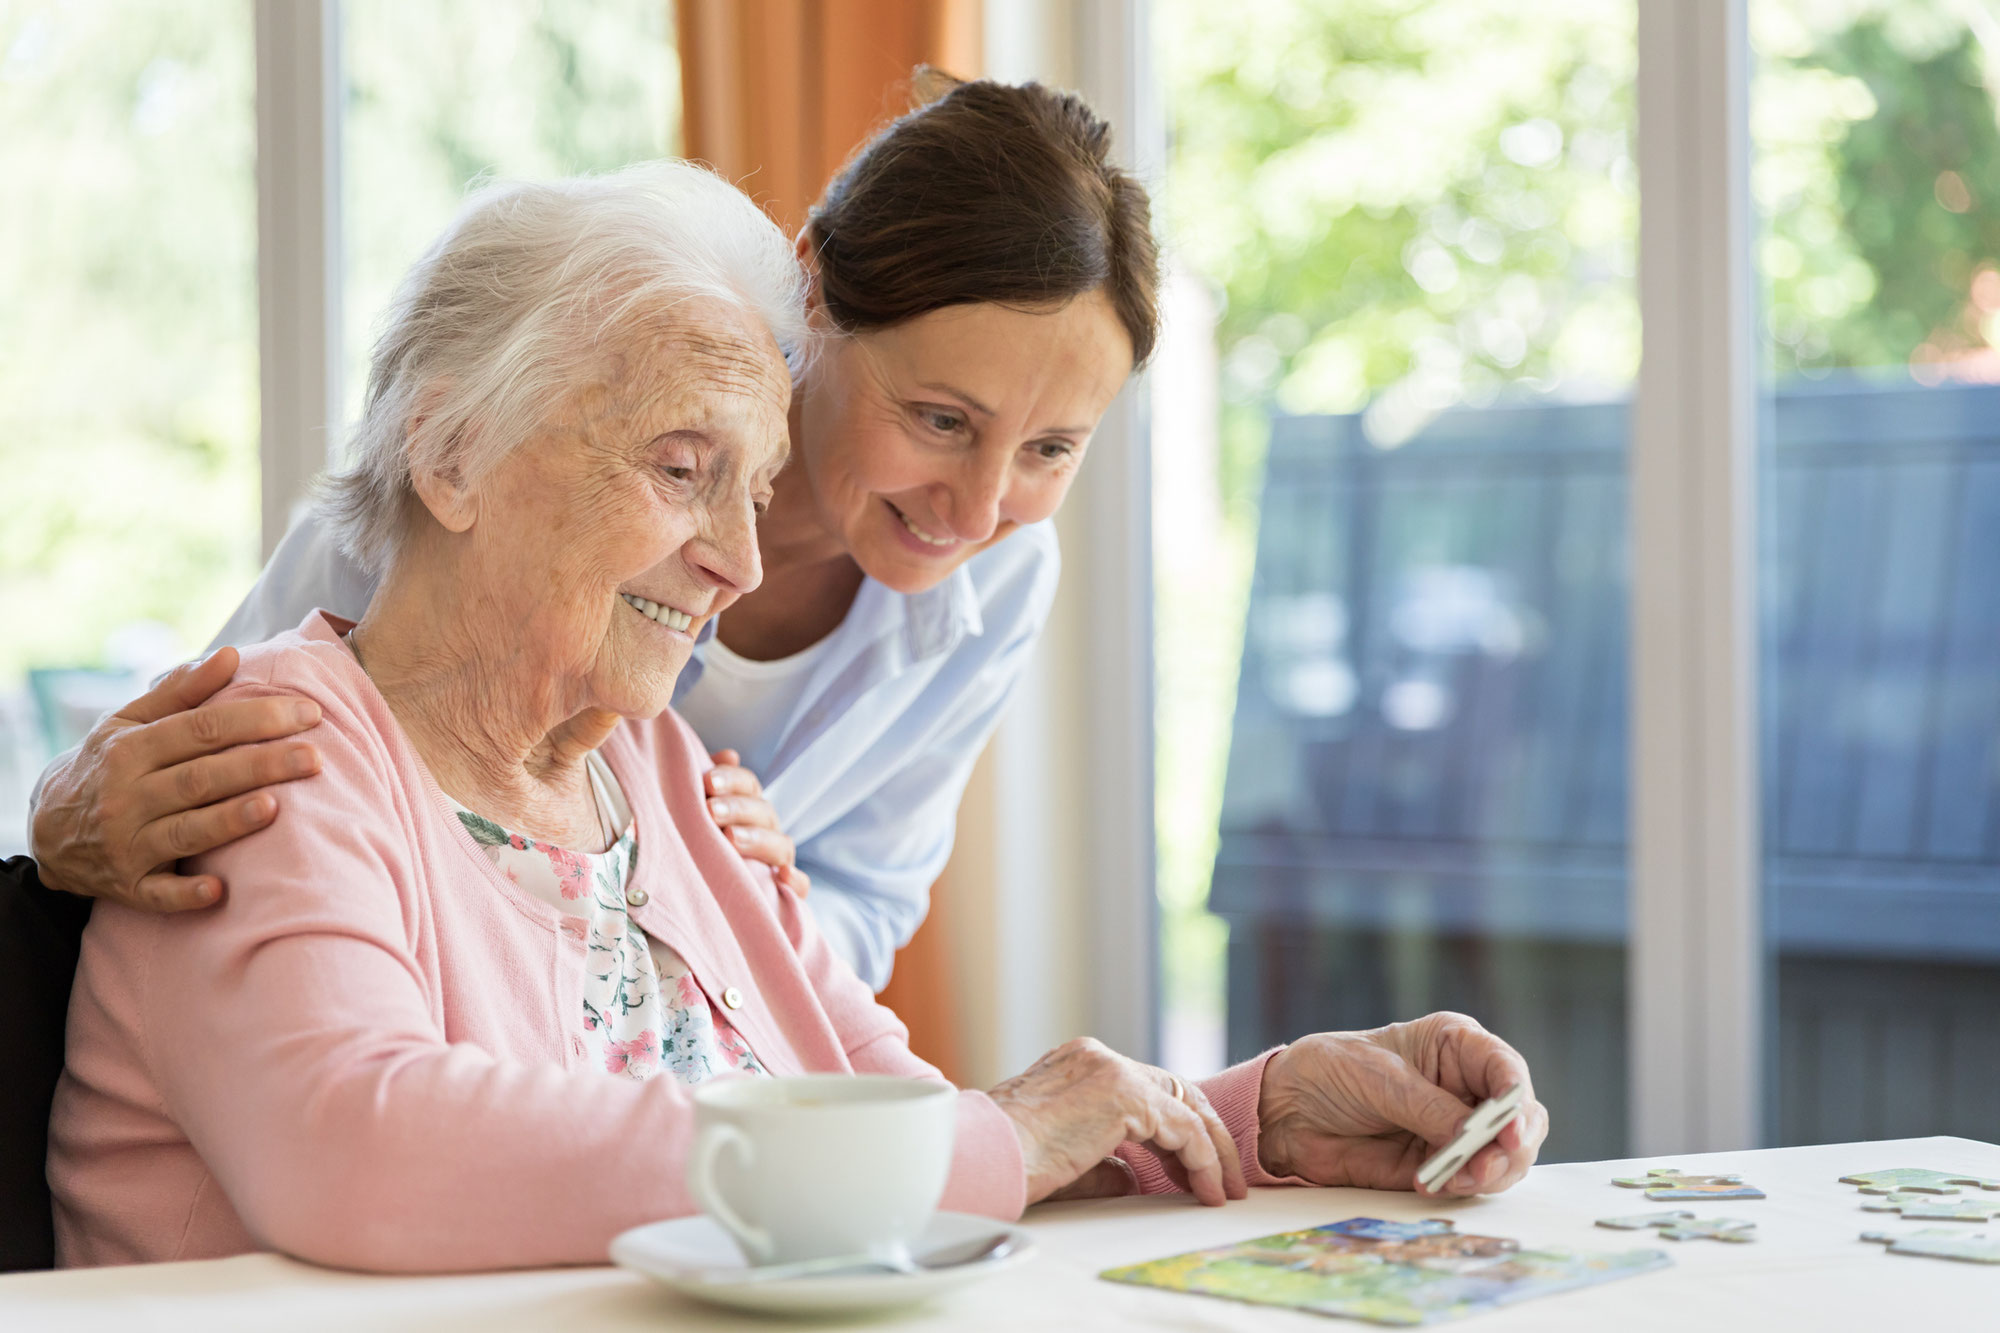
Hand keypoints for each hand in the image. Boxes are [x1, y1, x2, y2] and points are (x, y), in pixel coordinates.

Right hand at [29, 648, 322, 911]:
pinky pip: (158, 893)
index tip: (310, 714)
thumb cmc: (107, 766)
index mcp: (131, 749)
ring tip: (275, 807)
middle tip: (316, 758)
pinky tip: (218, 890)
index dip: (257, 719)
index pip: (202, 728)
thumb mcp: (129, 723)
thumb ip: (181, 692)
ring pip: (185, 831)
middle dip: (261, 766)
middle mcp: (127, 795)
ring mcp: (126, 842)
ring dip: (229, 821)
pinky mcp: (127, 885)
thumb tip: (229, 655)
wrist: (47, 830)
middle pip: (202, 777)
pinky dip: (186, 893)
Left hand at [704, 750, 807, 895]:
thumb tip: (729, 754)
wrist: (712, 895)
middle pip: (763, 812)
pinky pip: (800, 886)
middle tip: (710, 811)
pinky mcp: (785, 893)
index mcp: (749, 807)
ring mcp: (778, 861)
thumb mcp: (703, 809)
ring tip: (731, 839)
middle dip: (737, 809)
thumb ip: (712, 783)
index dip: (732, 779)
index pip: (748, 785)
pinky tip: (783, 876)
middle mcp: (767, 830)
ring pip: (780, 845)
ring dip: (758, 839)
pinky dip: (796, 881)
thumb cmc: (703, 840)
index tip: (707, 781)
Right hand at [987, 1038, 1248, 1207]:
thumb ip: (1102, 1162)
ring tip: (1223, 1191)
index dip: (1175, 1132)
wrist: (979, 1158)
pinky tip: (1206, 1191)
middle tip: (1220, 1179)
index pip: (1145, 1089)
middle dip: (1204, 1137)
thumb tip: (1129, 1178)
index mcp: (1077, 1065)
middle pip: (1174, 1090)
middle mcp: (1096, 1057)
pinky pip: (1184, 1129)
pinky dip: (1203, 1160)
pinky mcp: (1124, 1094)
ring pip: (1186, 1106)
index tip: (1189, 1171)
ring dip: (1212, 1151)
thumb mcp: (1063, 1158)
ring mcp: (1110, 1070)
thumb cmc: (1004, 1163)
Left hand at [1255, 1012, 1547, 1198]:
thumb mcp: (1378, 1077)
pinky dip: (1462, 1187)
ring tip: (1455, 1179)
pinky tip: (1431, 1183)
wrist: (1287, 1112)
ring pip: (1505, 1157)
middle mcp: (1467, 1087)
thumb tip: (1471, 1135)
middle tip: (1483, 1167)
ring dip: (1489, 1173)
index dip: (1515, 1100)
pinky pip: (1471, 1181)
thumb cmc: (1330, 1070)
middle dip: (1510, 1146)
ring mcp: (1457, 1128)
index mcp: (1457, 1046)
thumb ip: (1426, 1106)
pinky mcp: (1441, 1164)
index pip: (1507, 1070)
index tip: (1508, 1131)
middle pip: (1520, 1120)